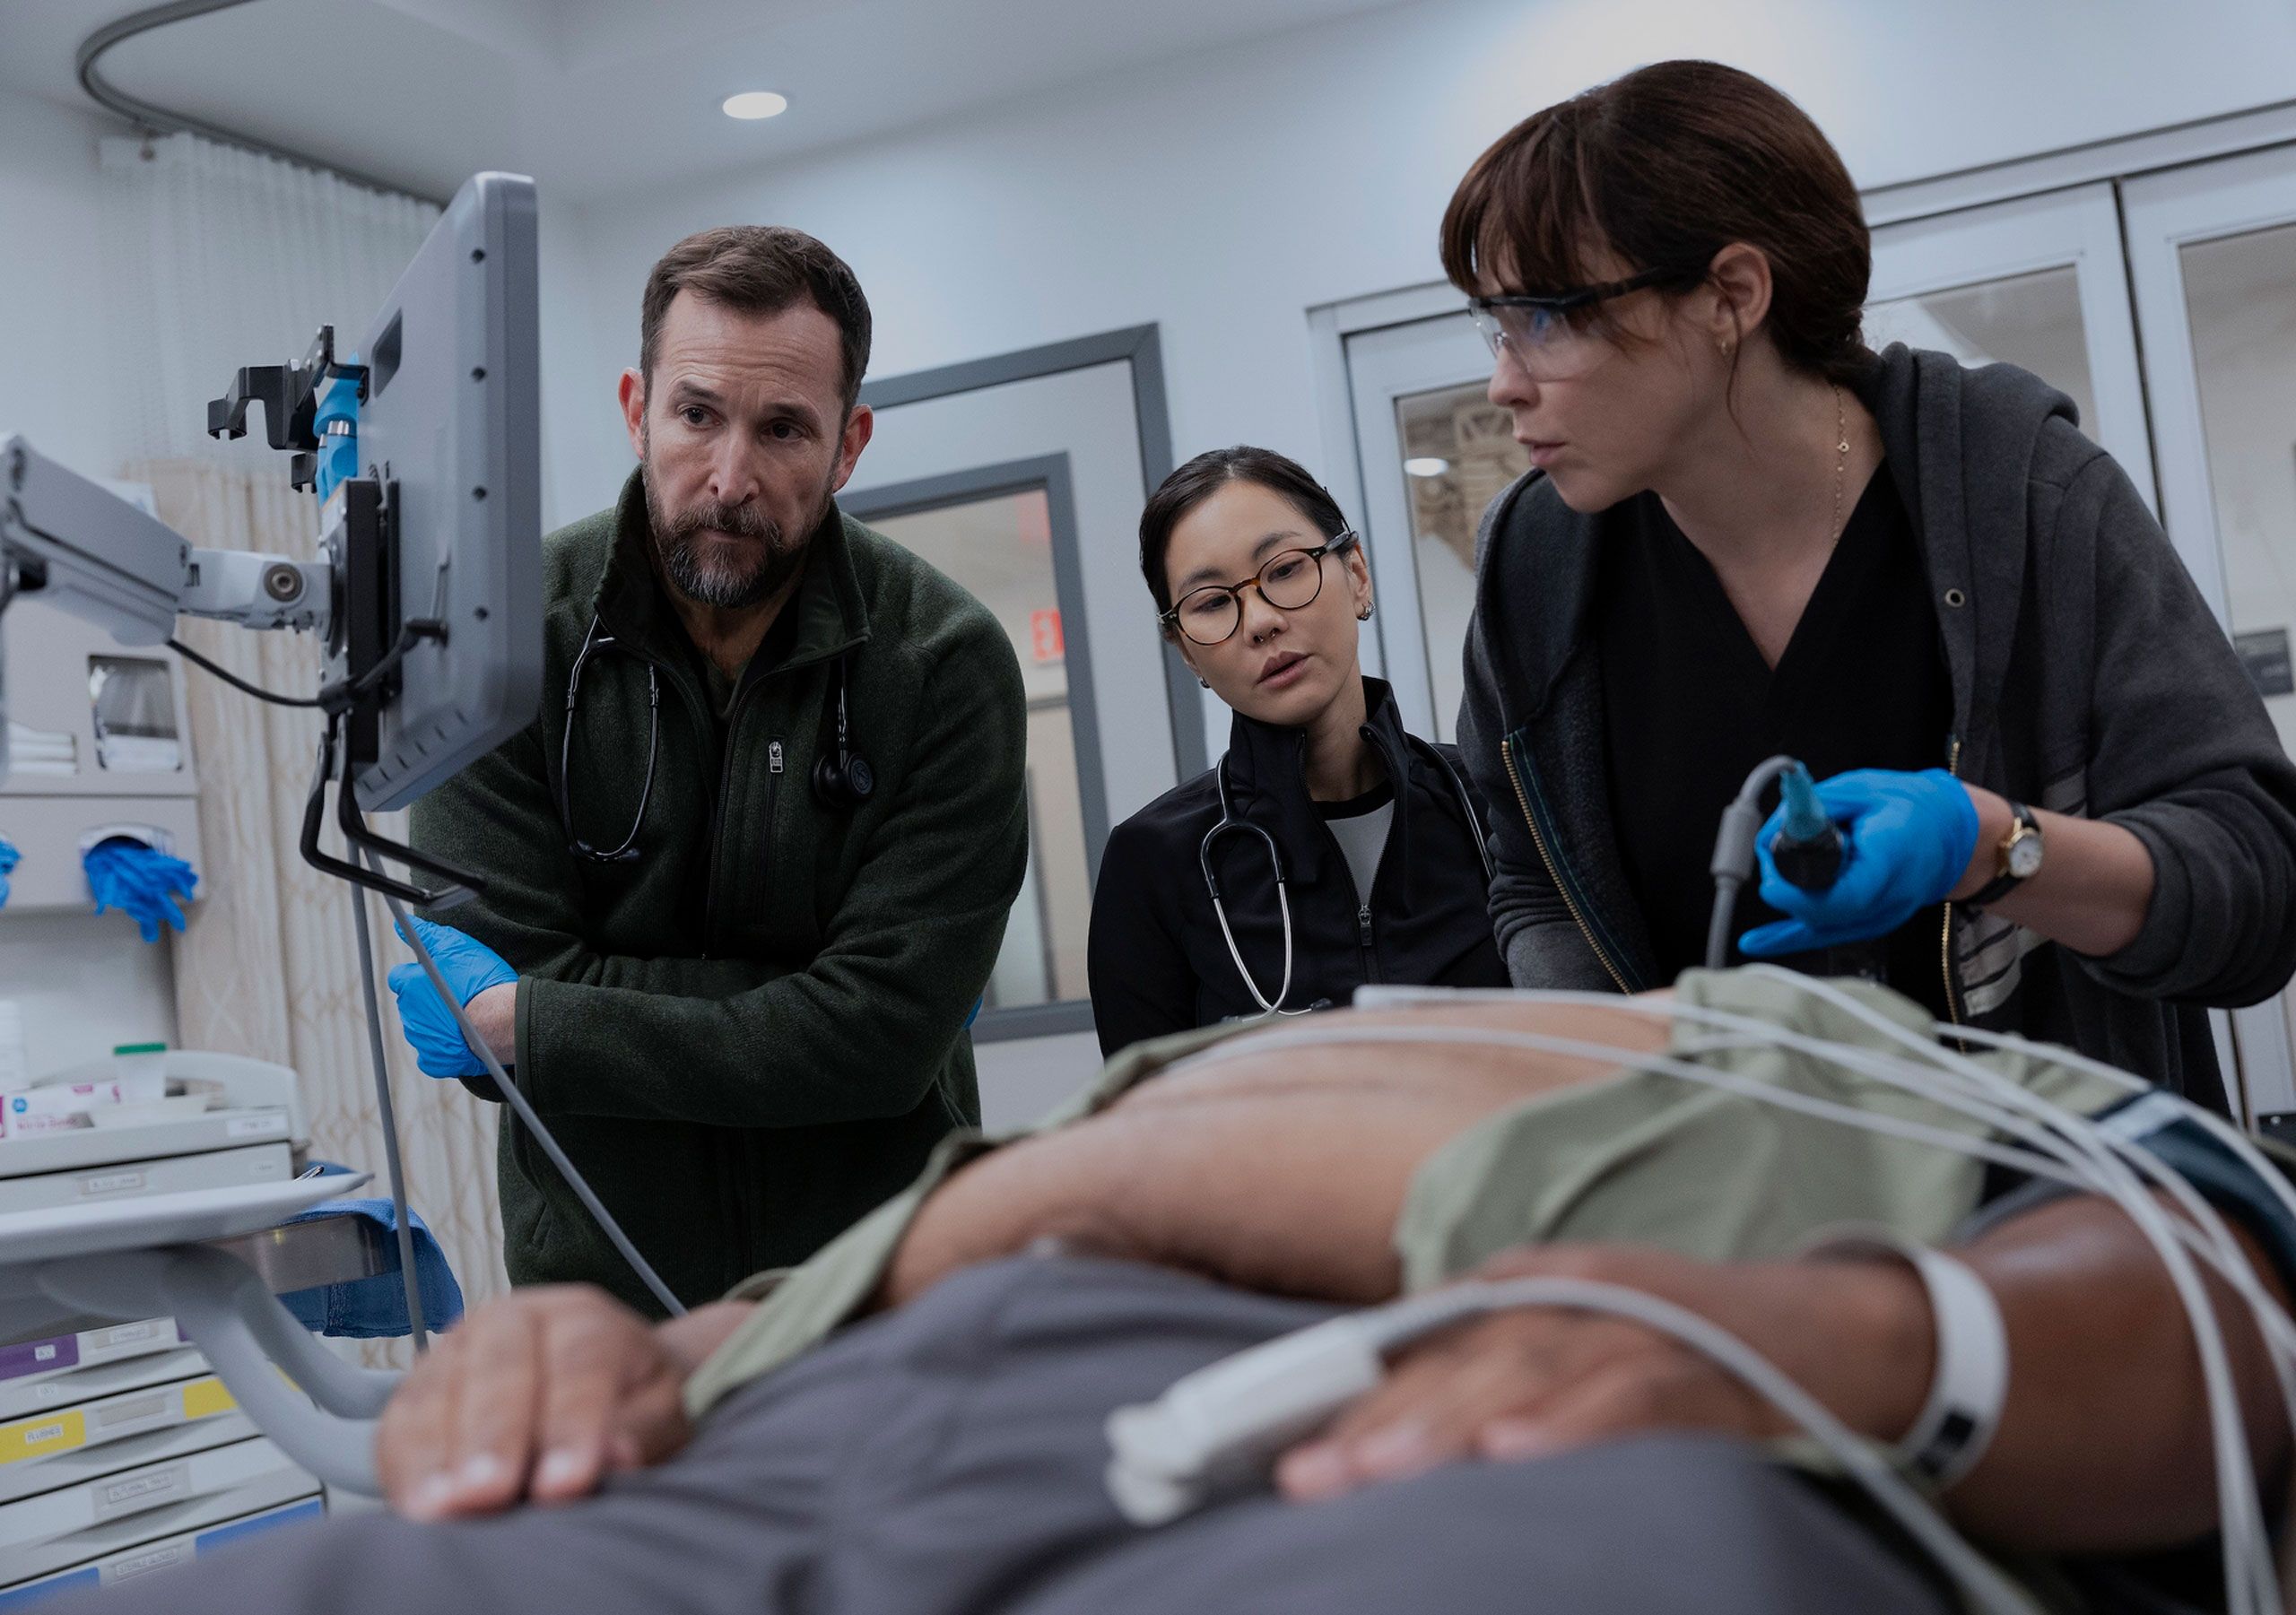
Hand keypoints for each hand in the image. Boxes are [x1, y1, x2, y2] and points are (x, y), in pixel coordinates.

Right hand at [376, 1285, 752, 1519]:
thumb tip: (616, 1457)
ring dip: (437, 1452)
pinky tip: (415, 1505)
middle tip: (491, 1491)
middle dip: (495, 1434)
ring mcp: (458, 1349)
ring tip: (444, 1506)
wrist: (600, 1388)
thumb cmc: (632, 1405)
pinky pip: (399, 1422)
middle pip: (501, 1368)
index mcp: (583, 1317)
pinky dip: (403, 1465)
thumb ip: (642, 1431)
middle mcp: (514, 1319)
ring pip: (441, 1390)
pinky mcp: (417, 1389)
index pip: (580, 1362)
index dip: (571, 1423)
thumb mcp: (659, 1413)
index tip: (566, 1482)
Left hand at [387, 918, 517, 1077]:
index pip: (400, 977)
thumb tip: (401, 925)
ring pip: (421, 1028)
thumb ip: (425, 935)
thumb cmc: (481, 981)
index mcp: (409, 985)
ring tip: (463, 1016)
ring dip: (436, 1022)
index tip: (436, 975)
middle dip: (428, 999)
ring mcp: (421, 1038)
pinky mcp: (436, 1059)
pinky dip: (442, 1049)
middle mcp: (409, 1012)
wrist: (503, 1021)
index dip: (417, 975)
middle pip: (411, 1003)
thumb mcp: (455, 946)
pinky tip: (458, 1039)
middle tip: (456, 995)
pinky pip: (431, 1055)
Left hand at [1274, 1244, 1931, 1502]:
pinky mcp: (1699, 1369)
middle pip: (1455, 1359)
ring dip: (1448, 1424)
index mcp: (1523, 1291)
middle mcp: (1567, 1295)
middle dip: (1375, 1423)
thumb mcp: (1568, 1349)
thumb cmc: (1677, 1350)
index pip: (1417, 1345)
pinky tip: (1516, 1455)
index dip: (1344, 1399)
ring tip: (1379, 1471)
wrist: (1833, 1335)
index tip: (1276, 1453)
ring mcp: (1633, 1326)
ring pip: (1524, 1373)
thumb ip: (1481, 1381)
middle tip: (1311, 1478)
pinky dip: (1571, 1426)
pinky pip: (1627, 1400)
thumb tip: (1372, 1444)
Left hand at [1738, 767, 1978, 956]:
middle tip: (1771, 852)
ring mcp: (1880, 917)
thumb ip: (1814, 807)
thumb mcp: (1861, 790)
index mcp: (1892, 859)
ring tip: (1781, 865)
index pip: (1846, 896)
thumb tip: (1772, 829)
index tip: (1771, 879)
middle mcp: (1889, 899)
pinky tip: (1756, 942)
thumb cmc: (1908, 807)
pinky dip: (1787, 937)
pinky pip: (1824, 933)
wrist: (1949, 833)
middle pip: (1825, 913)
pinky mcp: (1869, 923)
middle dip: (1786, 887)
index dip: (1800, 894)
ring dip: (1789, 899)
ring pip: (1820, 924)